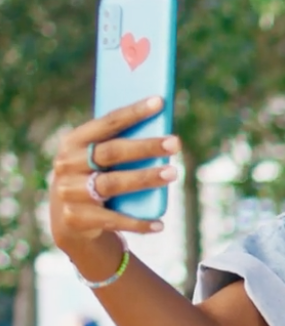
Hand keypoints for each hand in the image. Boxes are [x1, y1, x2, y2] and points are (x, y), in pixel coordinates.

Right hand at [50, 96, 180, 250]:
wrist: (70, 221)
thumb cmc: (94, 179)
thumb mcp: (97, 160)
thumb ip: (120, 146)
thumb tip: (164, 133)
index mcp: (73, 142)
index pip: (107, 122)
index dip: (133, 112)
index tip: (160, 102)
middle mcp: (68, 164)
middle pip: (112, 152)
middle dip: (146, 147)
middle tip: (175, 143)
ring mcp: (71, 192)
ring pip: (113, 184)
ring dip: (145, 178)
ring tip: (173, 173)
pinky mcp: (78, 218)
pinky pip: (114, 219)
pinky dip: (138, 222)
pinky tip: (160, 224)